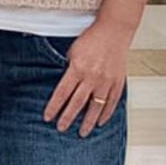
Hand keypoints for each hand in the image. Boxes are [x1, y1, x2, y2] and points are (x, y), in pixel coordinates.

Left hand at [43, 19, 131, 136]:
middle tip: (61, 129)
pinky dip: (106, 114)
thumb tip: (63, 85)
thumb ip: (68, 69)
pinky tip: (100, 122)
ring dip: (88, 121)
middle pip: (77, 103)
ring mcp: (107, 81)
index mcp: (77, 69)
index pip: (62, 93)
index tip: (48, 117)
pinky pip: (112, 102)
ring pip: (96, 107)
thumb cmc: (91, 39)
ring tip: (82, 132)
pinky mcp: (118, 82)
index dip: (54, 107)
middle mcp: (92, 77)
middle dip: (68, 118)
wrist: (114, 31)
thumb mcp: (72, 51)